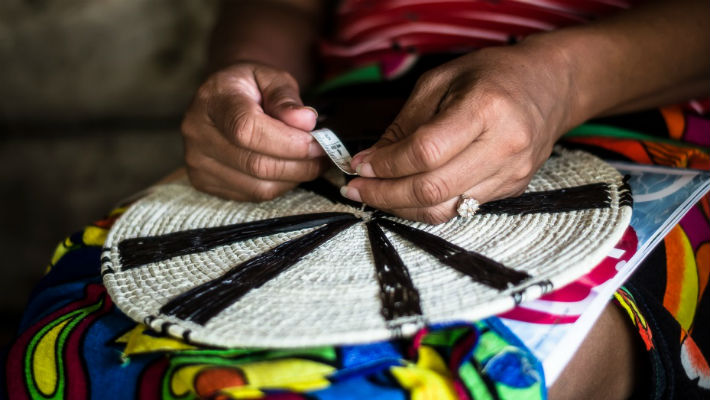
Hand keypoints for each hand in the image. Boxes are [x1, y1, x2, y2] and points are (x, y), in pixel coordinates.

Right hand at [181, 62, 325, 200]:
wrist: (222, 98)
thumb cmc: (250, 87)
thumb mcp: (270, 77)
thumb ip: (286, 98)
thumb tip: (305, 122)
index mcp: (213, 100)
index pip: (247, 130)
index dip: (288, 142)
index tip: (318, 142)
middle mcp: (198, 133)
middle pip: (256, 164)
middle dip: (300, 164)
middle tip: (323, 155)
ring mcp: (197, 162)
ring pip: (258, 187)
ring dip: (294, 178)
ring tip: (310, 162)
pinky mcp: (203, 182)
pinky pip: (253, 195)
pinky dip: (279, 186)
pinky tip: (288, 169)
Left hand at [340, 43, 575, 223]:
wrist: (550, 85)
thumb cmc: (492, 75)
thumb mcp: (440, 82)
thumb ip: (404, 124)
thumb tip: (370, 161)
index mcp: (485, 108)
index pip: (425, 152)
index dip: (386, 164)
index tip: (359, 164)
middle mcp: (504, 146)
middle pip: (433, 189)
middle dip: (385, 194)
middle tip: (356, 189)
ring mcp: (512, 173)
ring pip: (445, 209)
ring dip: (401, 206)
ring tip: (376, 194)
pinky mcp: (513, 189)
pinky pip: (460, 208)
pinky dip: (427, 205)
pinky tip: (408, 192)